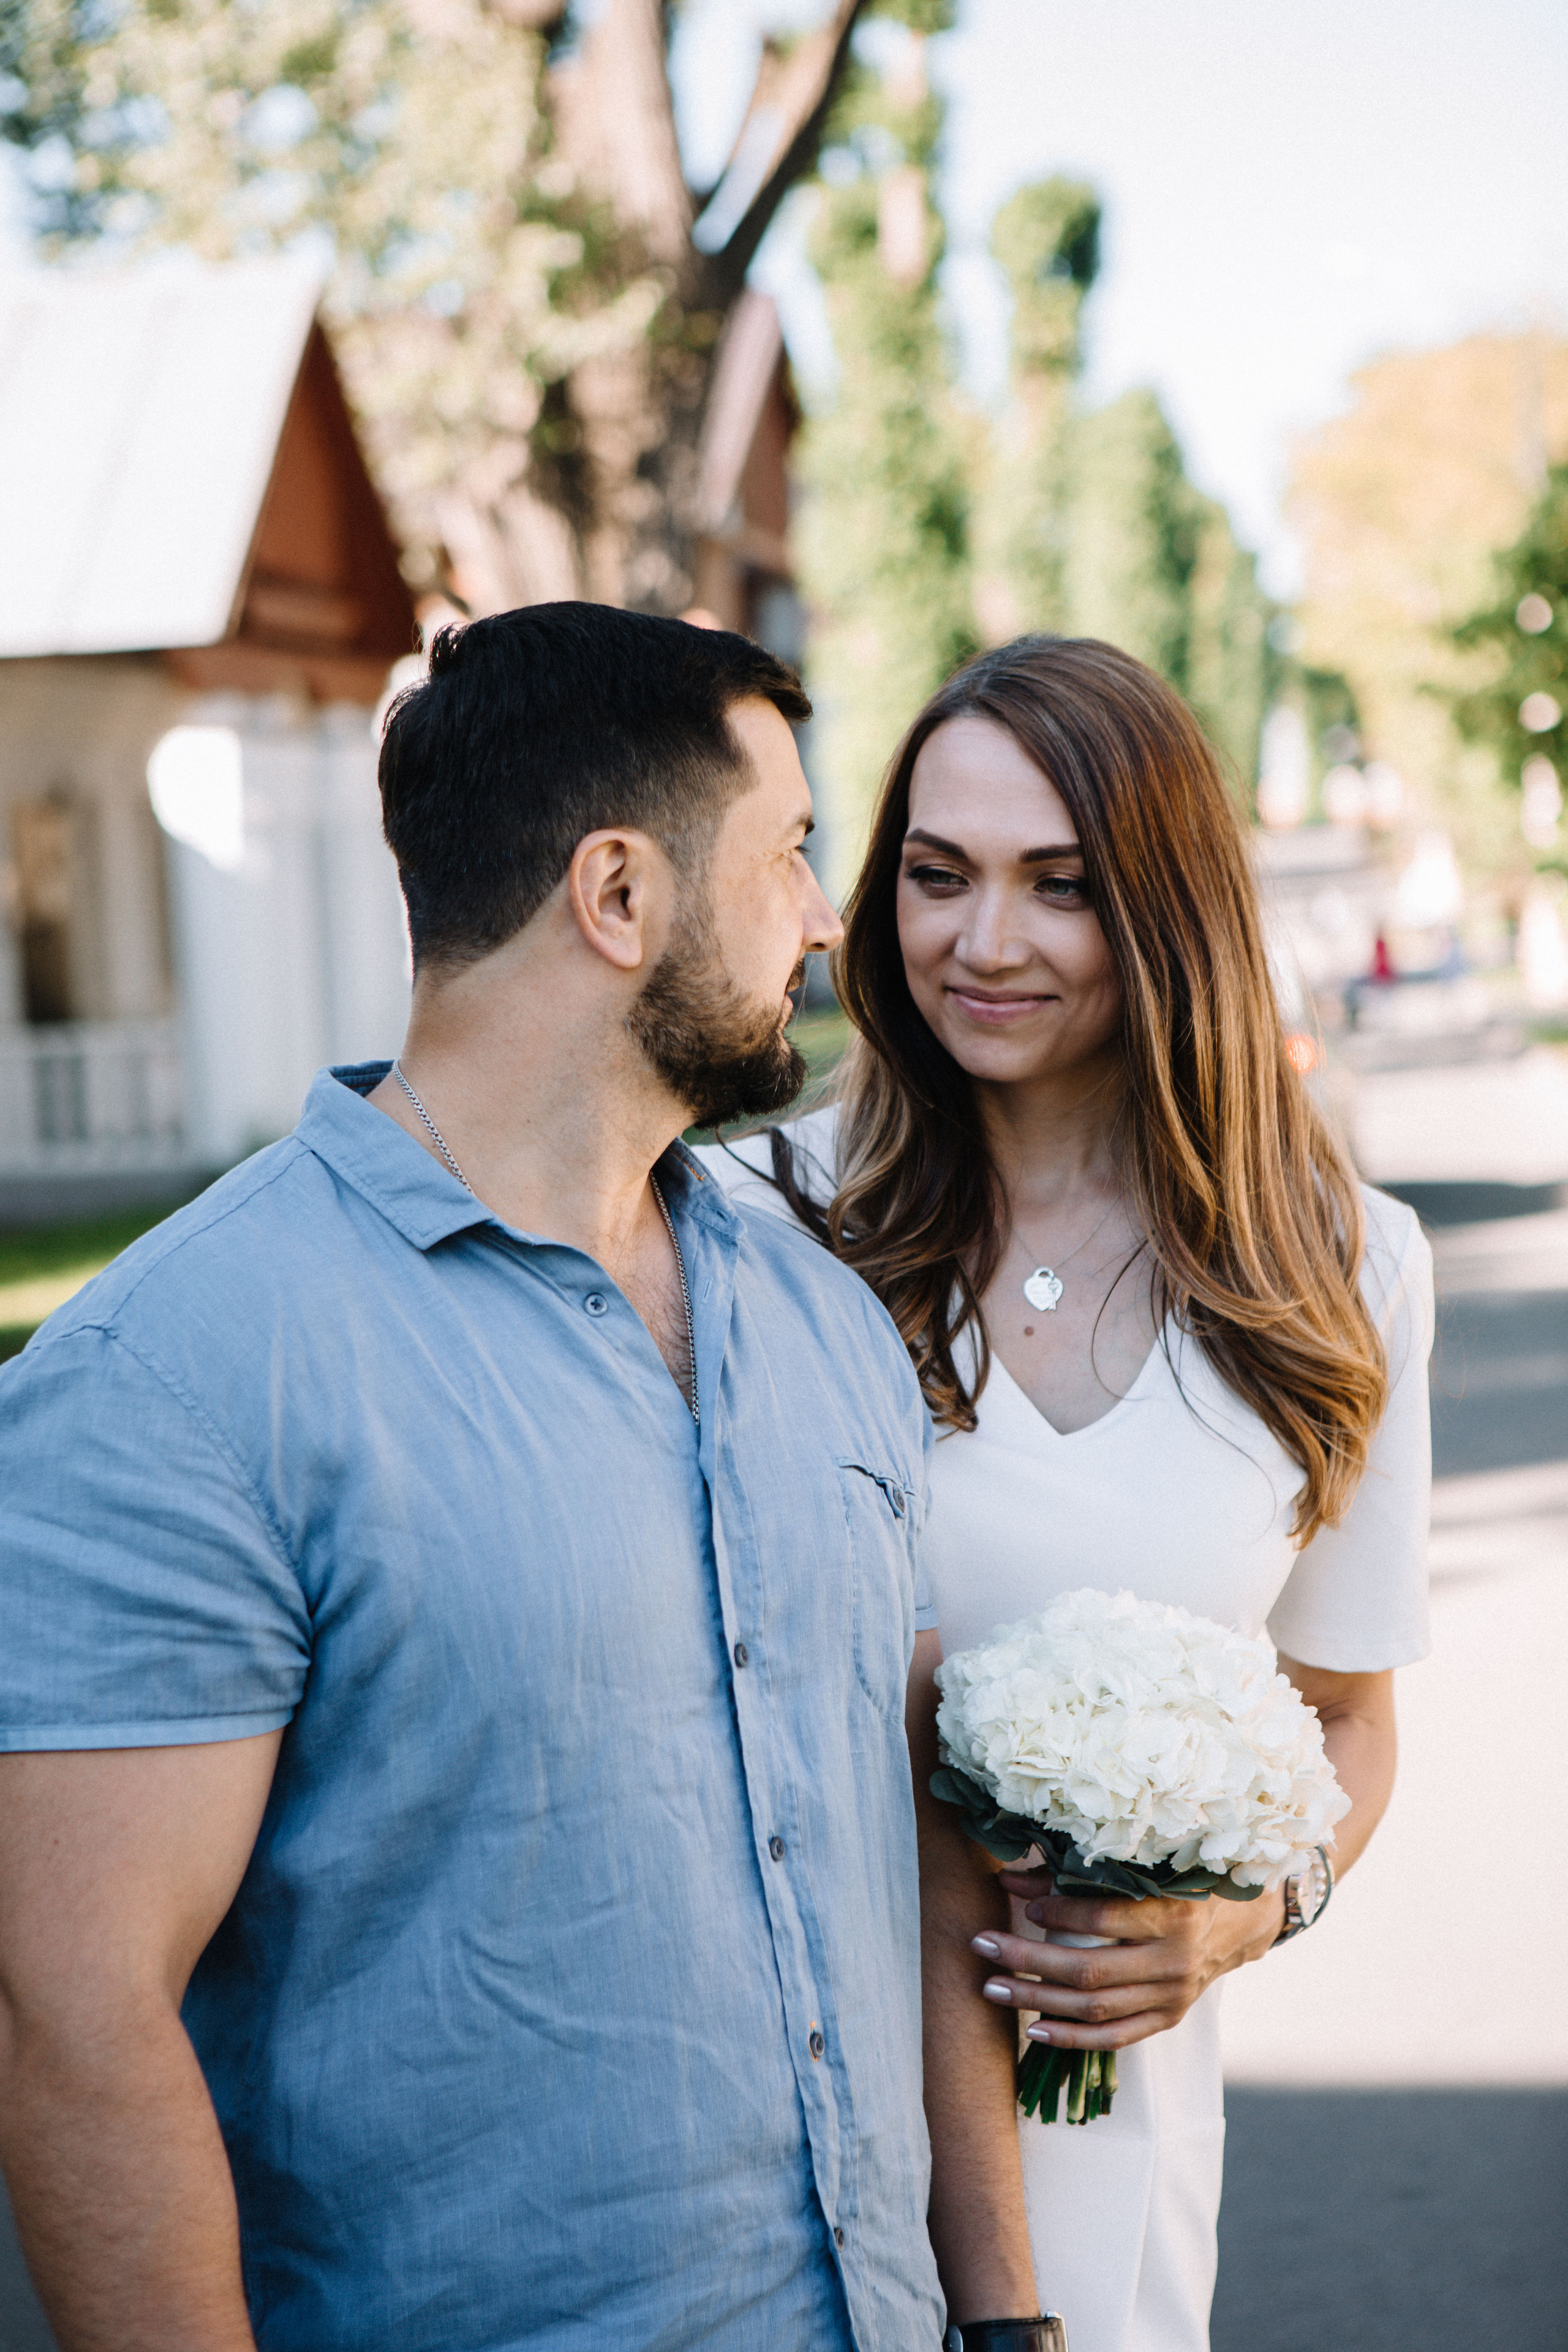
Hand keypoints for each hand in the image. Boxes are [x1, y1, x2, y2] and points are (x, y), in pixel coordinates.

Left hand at [969, 1869, 1285, 2051]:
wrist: (1238, 1922)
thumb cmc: (1179, 1884)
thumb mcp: (1140, 1870)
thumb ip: (1075, 1875)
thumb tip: (1011, 1879)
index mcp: (1172, 1913)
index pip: (1103, 1920)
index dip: (1058, 1914)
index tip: (1021, 1903)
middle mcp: (1174, 1960)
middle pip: (1089, 1971)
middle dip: (1028, 1961)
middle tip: (983, 1946)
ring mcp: (1172, 1997)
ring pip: (1095, 2009)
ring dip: (1037, 1999)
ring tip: (991, 1987)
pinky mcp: (1168, 2020)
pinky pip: (1114, 2039)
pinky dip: (1071, 2038)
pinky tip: (1033, 2028)